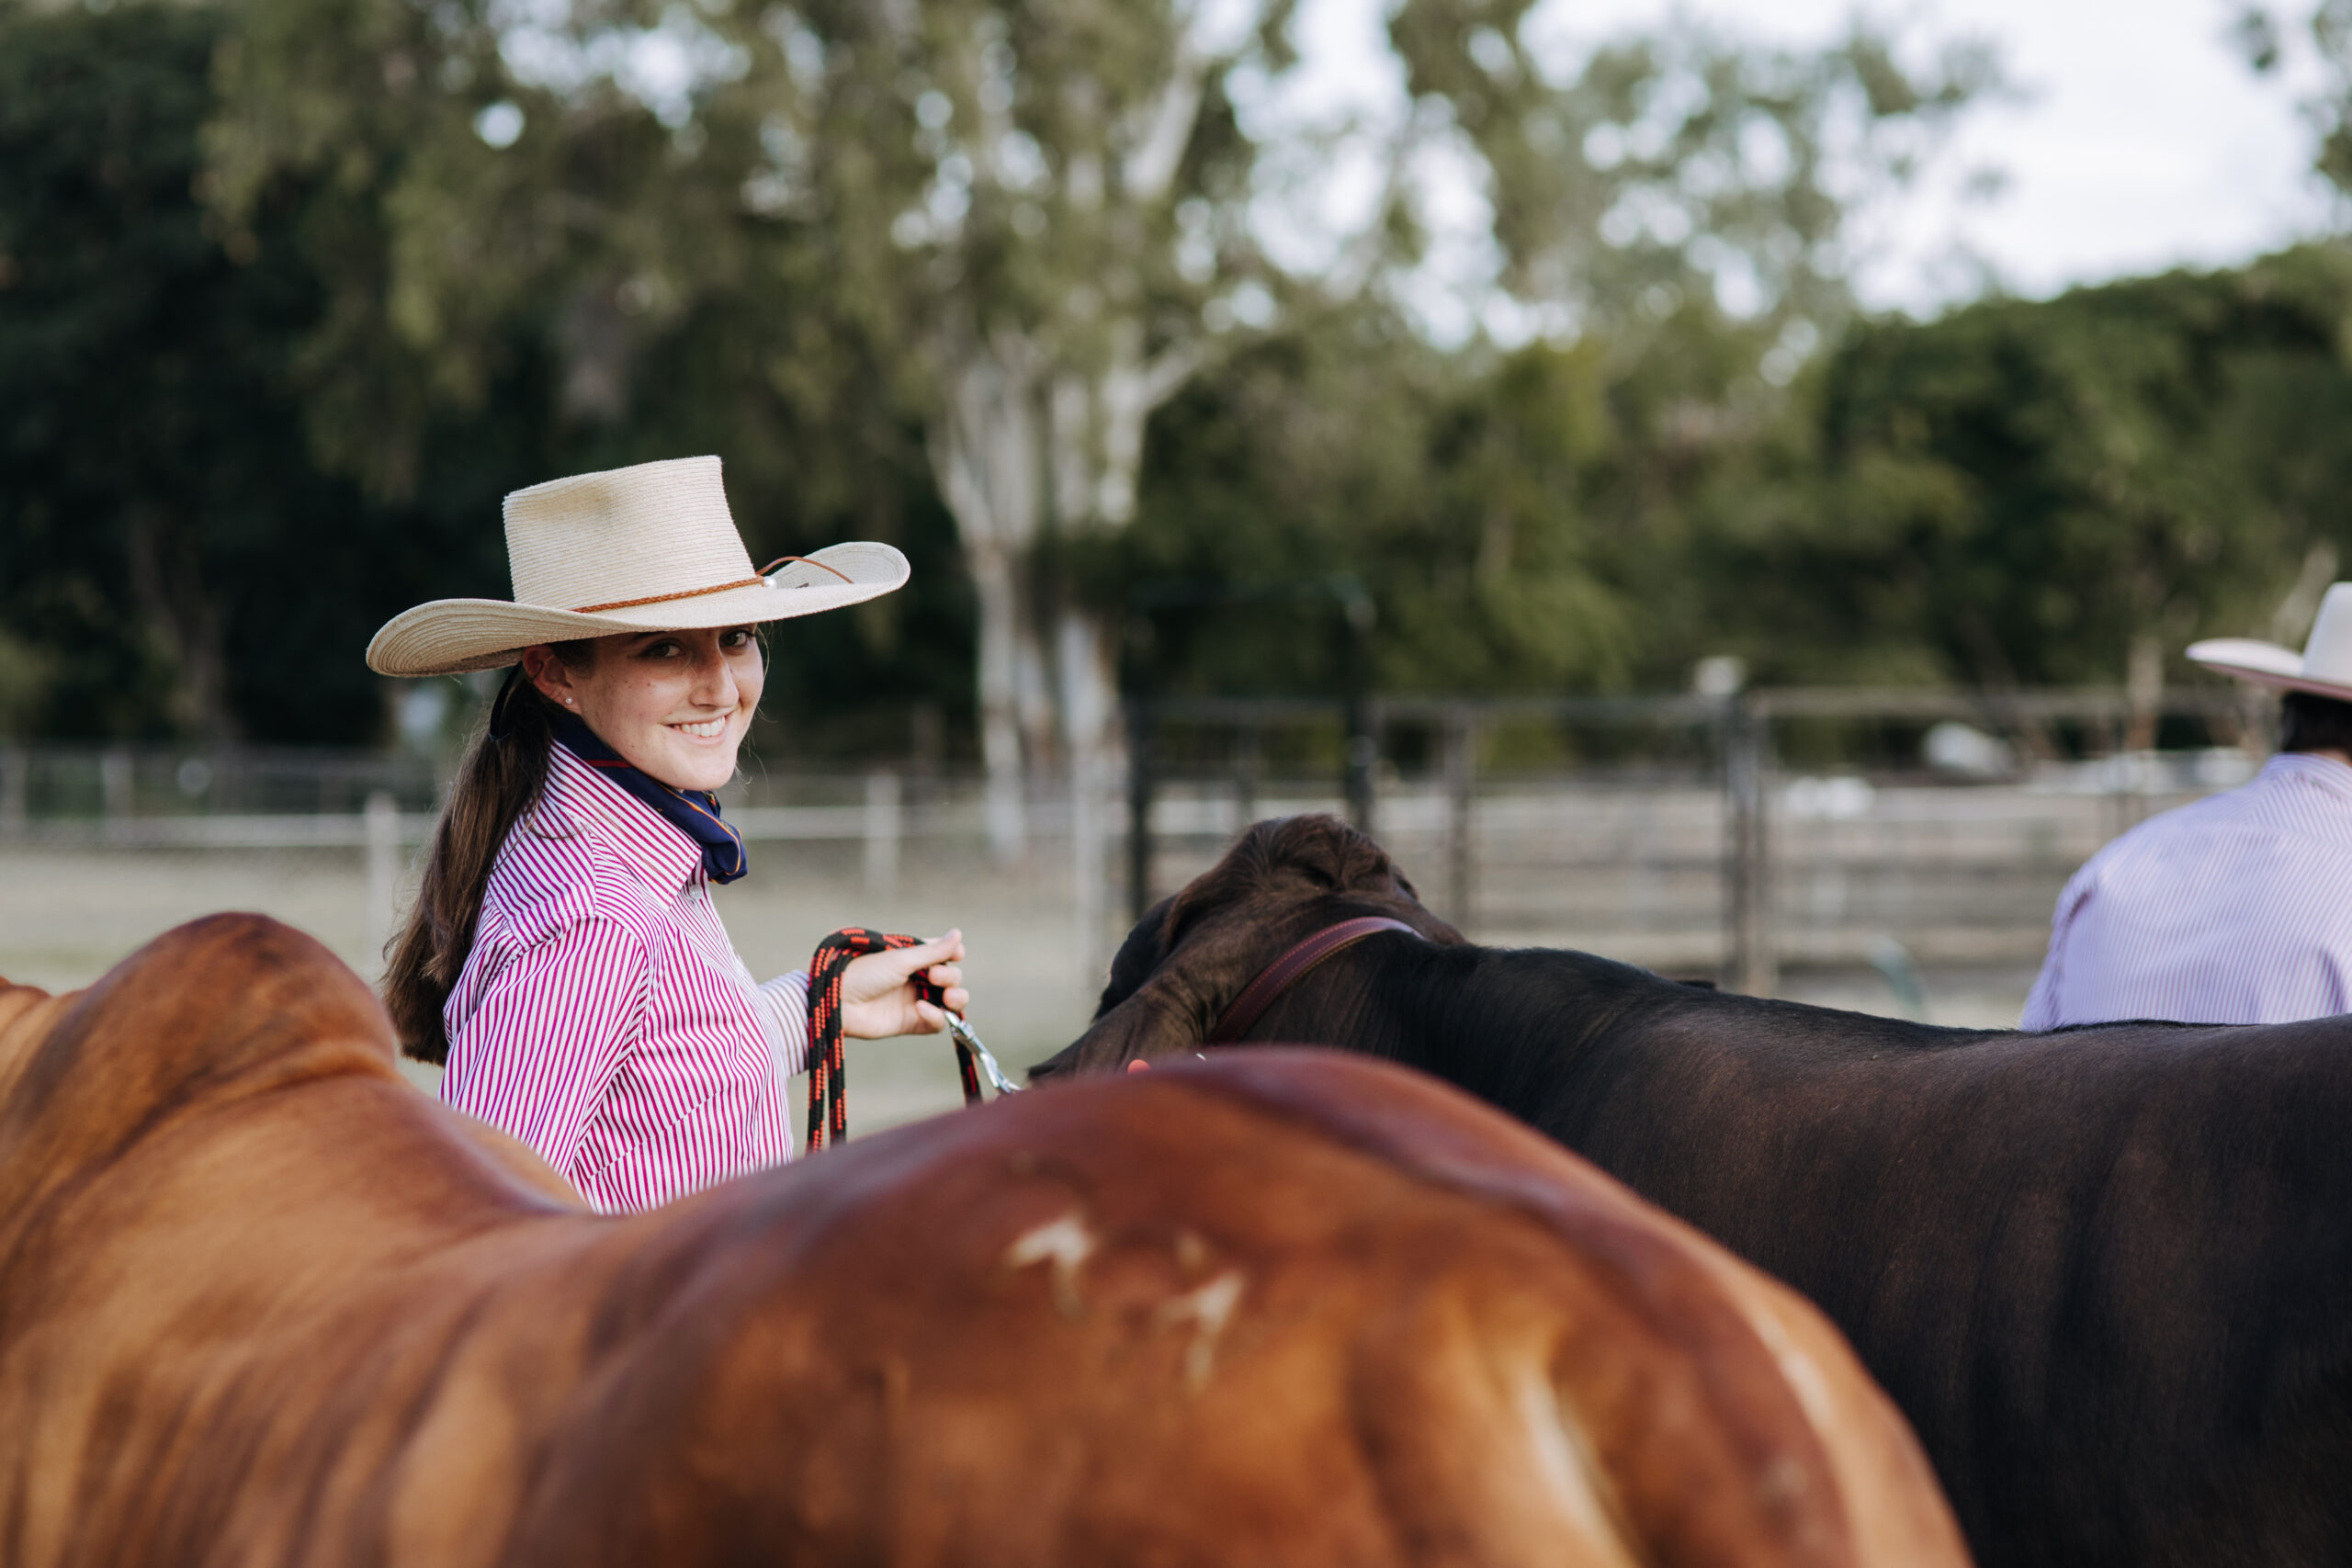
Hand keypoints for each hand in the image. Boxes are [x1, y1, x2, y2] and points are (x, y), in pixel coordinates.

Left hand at [840, 931, 968, 1038]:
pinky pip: (937, 1023)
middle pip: (952, 978)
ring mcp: (915, 1001)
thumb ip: (932, 951)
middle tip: (934, 976)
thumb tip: (959, 934)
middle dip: (951, 977)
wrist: (839, 1002)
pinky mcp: (911, 1023)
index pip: (943, 954)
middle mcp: (916, 978)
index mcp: (912, 957)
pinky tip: (921, 1009)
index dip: (953, 954)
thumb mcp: (901, 959)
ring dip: (956, 998)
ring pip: (951, 1002)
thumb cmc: (864, 973)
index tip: (956, 954)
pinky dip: (936, 1016)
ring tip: (947, 997)